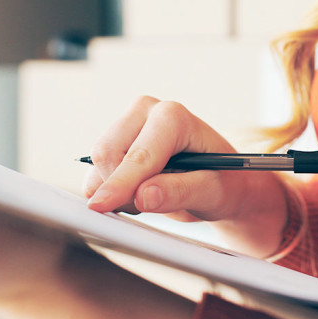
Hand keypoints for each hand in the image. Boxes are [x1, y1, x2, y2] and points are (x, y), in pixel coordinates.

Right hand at [82, 96, 289, 257]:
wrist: (220, 181)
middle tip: (151, 207)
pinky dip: (109, 191)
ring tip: (152, 198)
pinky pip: (94, 171)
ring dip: (116, 191)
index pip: (139, 154)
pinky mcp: (114, 140)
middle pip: (108, 154)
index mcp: (173, 116)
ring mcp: (127, 123)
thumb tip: (143, 196)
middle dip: (120, 189)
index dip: (121, 183)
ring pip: (97, 163)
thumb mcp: (212, 192)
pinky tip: (137, 193)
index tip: (102, 207)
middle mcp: (146, 111)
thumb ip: (180, 192)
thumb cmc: (223, 182)